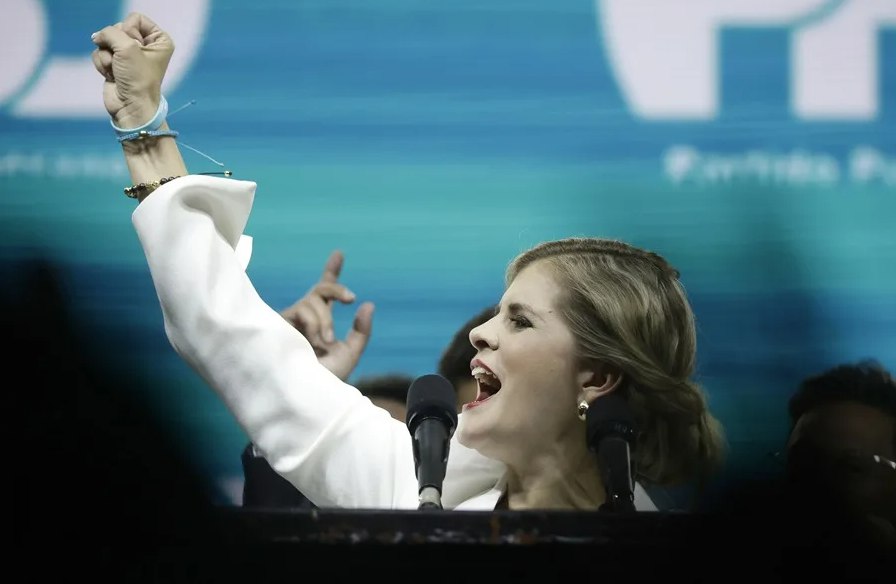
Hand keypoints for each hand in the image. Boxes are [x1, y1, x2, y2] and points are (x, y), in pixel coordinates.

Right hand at [90, 12, 173, 128]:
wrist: (131, 106)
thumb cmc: (137, 78)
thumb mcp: (127, 47)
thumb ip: (110, 32)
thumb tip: (97, 36)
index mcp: (159, 39)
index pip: (136, 18)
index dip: (129, 31)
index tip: (135, 48)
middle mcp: (145, 45)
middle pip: (118, 28)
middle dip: (116, 44)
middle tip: (125, 62)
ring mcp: (129, 55)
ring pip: (106, 41)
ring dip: (108, 56)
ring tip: (118, 70)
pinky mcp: (115, 64)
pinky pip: (100, 53)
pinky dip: (102, 64)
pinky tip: (111, 76)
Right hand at [280, 250, 373, 380]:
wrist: (308, 393)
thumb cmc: (327, 380)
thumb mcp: (350, 354)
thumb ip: (361, 331)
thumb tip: (368, 304)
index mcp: (322, 323)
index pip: (325, 294)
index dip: (331, 272)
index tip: (339, 254)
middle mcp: (306, 320)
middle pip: (319, 290)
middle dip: (335, 288)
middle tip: (350, 298)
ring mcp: (292, 321)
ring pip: (312, 301)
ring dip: (324, 320)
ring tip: (323, 344)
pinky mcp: (279, 324)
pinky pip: (302, 310)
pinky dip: (314, 324)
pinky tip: (313, 342)